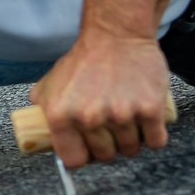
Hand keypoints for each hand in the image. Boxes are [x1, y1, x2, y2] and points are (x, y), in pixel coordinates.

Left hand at [29, 32, 173, 168]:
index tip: (89, 151)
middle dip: (110, 147)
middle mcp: (89, 117)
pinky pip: (156, 141)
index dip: (83, 157)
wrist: (116, 35)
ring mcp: (121, 115)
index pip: (73, 160)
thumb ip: (43, 106)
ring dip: (132, 141)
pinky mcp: (149, 109)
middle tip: (111, 130)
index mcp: (61, 115)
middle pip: (106, 156)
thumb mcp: (52, 82)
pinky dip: (154, 136)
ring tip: (127, 120)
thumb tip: (38, 129)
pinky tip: (147, 123)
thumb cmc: (85, 59)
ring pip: (131, 150)